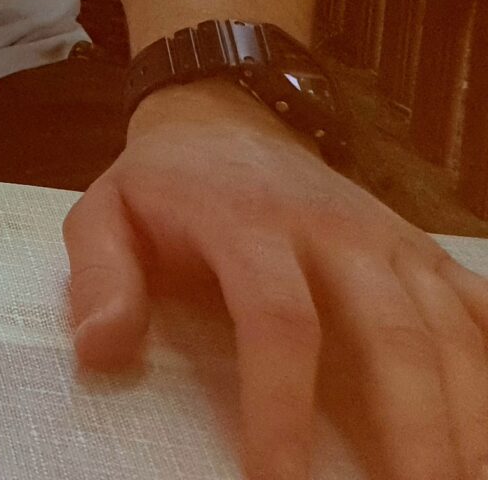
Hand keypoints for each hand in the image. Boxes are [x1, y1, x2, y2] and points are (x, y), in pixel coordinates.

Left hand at [67, 83, 487, 479]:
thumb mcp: (104, 214)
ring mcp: (390, 241)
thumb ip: (100, 279)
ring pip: (449, 333)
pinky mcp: (424, 253)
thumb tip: (99, 353)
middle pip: (393, 336)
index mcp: (248, 223)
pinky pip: (478, 310)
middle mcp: (336, 230)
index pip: (279, 318)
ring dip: (468, 420)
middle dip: (413, 431)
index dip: (281, 403)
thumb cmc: (163, 189)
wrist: (223, 119)